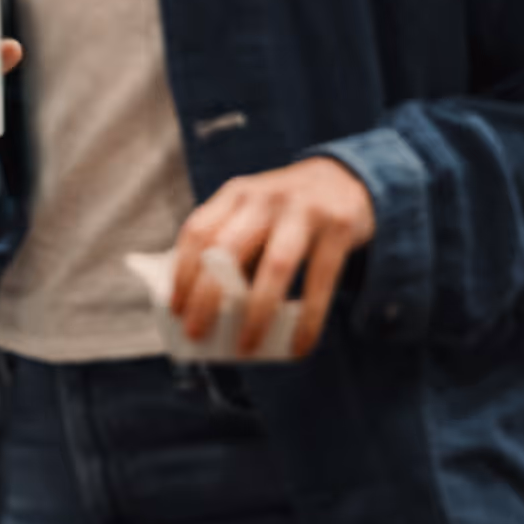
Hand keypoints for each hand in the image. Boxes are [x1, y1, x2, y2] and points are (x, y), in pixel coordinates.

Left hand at [169, 158, 376, 358]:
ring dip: (257, 311)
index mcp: (236, 194)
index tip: (175, 308)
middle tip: (196, 332)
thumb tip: (208, 308)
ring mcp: (304, 209)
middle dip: (207, 295)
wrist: (349, 178)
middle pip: (227, 248)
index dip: (182, 271)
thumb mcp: (254, 214)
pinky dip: (308, 318)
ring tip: (245, 345)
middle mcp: (265, 197)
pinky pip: (321, 280)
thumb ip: (232, 248)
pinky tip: (299, 345)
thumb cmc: (286, 211)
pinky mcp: (339, 226)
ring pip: (275, 265)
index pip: (198, 231)